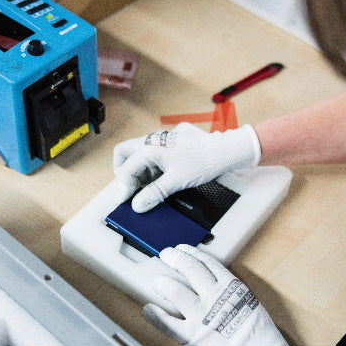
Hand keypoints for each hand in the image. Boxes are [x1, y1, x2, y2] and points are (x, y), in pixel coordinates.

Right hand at [113, 122, 260, 211]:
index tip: (125, 200)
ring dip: (138, 171)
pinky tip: (160, 179)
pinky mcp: (167, 145)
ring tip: (149, 187)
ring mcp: (159, 141)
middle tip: (130, 188)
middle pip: (124, 154)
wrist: (222, 151)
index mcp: (149, 148)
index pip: (126, 169)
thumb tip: (138, 204)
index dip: (124, 187)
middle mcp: (151, 141)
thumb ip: (154, 194)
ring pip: (137, 154)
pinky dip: (149, 168)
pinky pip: (150, 155)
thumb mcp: (175, 182)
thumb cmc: (202, 161)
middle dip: (124, 172)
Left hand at [143, 245, 313, 345]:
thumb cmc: (262, 339)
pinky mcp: (192, 336)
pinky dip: (154, 315)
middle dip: (175, 258)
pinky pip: (166, 323)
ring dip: (163, 282)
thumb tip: (213, 289)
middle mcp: (214, 296)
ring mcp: (201, 316)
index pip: (207, 262)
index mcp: (232, 287)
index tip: (183, 249)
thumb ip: (230, 294)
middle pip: (189, 268)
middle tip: (166, 254)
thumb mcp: (250, 305)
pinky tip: (148, 310)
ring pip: (175, 290)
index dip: (192, 253)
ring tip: (156, 280)